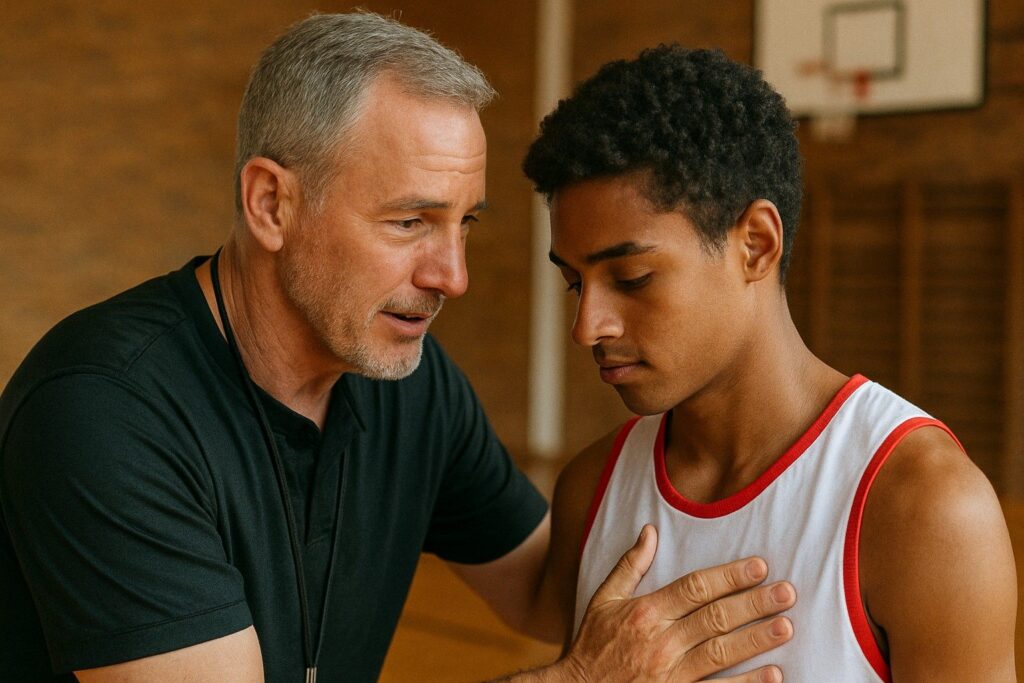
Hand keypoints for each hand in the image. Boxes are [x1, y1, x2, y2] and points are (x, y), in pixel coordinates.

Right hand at [559, 525, 794, 681]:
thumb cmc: (593, 644)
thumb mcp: (604, 599)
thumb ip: (631, 566)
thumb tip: (650, 531)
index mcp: (645, 612)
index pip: (695, 588)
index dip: (729, 576)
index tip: (759, 567)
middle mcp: (660, 642)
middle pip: (715, 618)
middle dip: (753, 604)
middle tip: (787, 593)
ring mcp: (669, 675)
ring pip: (720, 653)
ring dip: (756, 640)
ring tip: (786, 627)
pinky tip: (772, 675)